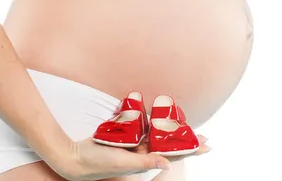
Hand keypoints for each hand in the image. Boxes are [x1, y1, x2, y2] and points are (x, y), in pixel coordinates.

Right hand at [50, 136, 210, 180]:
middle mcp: (142, 154)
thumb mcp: (123, 162)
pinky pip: (141, 131)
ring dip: (170, 130)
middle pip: (169, 144)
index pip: (174, 153)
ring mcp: (133, 147)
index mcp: (145, 160)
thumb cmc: (98, 163)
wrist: (73, 159)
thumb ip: (145, 162)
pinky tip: (158, 118)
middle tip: (202, 134)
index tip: (207, 143)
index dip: (191, 148)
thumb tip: (168, 162)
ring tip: (185, 123)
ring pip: (157, 137)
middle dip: (186, 139)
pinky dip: (151, 125)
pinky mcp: (124, 139)